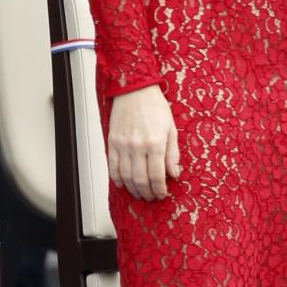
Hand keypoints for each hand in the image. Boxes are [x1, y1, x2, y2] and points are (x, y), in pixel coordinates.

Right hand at [107, 85, 180, 200]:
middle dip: (147, 192)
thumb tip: (174, 174)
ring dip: (133, 189)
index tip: (163, 194)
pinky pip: (113, 166)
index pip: (157, 175)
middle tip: (152, 197)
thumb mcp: (171, 129)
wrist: (134, 89)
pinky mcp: (113, 142)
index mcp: (155, 143)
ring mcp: (123, 145)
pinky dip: (117, 179)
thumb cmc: (155, 106)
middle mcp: (138, 146)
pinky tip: (123, 184)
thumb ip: (173, 154)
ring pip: (126, 177)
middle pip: (141, 179)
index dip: (160, 189)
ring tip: (140, 193)